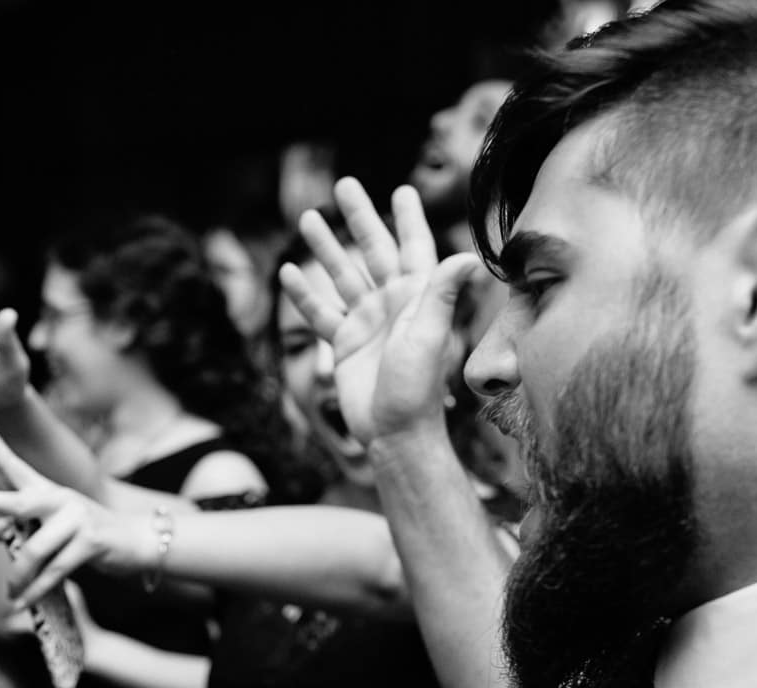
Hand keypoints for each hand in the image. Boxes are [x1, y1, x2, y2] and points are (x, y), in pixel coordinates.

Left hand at [0, 412, 144, 605]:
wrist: (135, 542)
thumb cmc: (84, 536)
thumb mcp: (47, 530)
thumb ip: (14, 527)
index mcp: (45, 490)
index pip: (12, 463)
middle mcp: (58, 498)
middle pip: (20, 499)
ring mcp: (76, 518)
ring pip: (35, 550)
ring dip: (18, 577)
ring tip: (9, 593)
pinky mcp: (90, 541)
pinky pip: (54, 571)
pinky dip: (36, 590)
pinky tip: (23, 602)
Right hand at [278, 179, 481, 445]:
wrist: (394, 432)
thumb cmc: (417, 388)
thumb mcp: (429, 337)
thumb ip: (441, 294)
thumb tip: (468, 257)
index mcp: (417, 297)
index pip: (414, 247)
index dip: (407, 219)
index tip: (402, 190)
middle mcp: (393, 304)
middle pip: (372, 251)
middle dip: (358, 218)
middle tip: (343, 185)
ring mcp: (367, 322)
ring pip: (342, 275)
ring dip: (325, 248)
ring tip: (308, 219)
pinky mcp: (345, 343)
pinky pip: (321, 312)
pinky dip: (304, 294)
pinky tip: (287, 274)